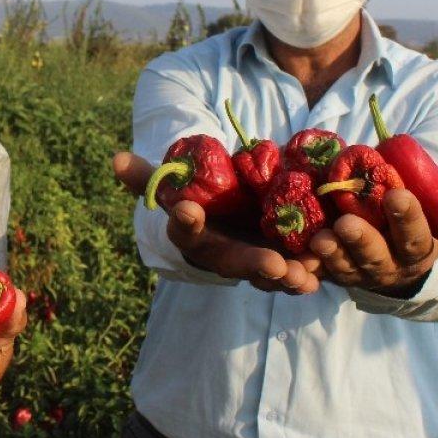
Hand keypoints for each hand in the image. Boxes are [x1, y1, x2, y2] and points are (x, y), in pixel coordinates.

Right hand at [113, 151, 319, 293]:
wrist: (225, 221)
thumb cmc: (199, 201)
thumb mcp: (175, 186)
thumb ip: (150, 176)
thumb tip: (116, 158)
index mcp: (192, 232)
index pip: (183, 228)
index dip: (184, 220)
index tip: (186, 210)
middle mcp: (220, 254)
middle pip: (234, 262)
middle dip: (253, 264)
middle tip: (271, 264)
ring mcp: (251, 263)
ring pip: (267, 275)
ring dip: (286, 278)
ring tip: (304, 276)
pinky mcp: (278, 265)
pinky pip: (292, 275)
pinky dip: (306, 275)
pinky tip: (321, 274)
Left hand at [308, 175, 437, 293]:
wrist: (397, 257)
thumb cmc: (422, 225)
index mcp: (419, 249)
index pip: (416, 236)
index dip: (407, 217)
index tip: (396, 194)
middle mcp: (390, 266)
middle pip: (377, 257)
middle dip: (362, 241)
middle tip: (346, 223)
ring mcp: (360, 273)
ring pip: (346, 268)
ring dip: (332, 254)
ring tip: (320, 239)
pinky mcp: (334, 274)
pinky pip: (319, 275)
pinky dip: (306, 271)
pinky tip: (296, 260)